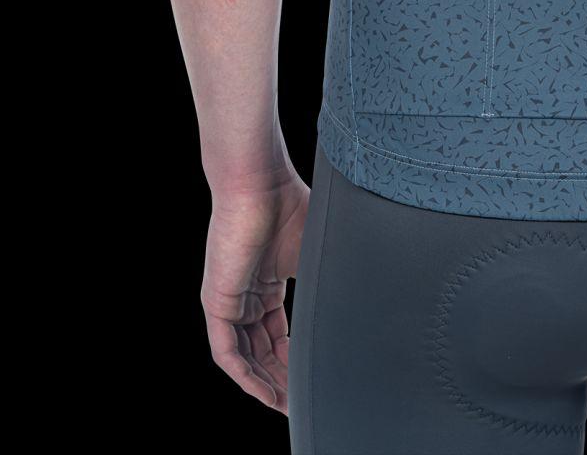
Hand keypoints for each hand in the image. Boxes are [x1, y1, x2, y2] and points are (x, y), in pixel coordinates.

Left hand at [200, 168, 309, 413]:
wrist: (261, 184)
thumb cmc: (290, 206)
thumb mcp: (315, 254)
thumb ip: (326, 281)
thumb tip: (369, 301)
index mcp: (267, 283)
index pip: (278, 334)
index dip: (294, 360)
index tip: (314, 379)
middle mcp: (245, 296)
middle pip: (261, 351)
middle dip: (282, 379)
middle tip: (303, 403)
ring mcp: (229, 301)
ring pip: (245, 357)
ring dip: (266, 385)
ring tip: (289, 406)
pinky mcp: (216, 303)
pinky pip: (227, 353)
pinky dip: (246, 377)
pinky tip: (267, 394)